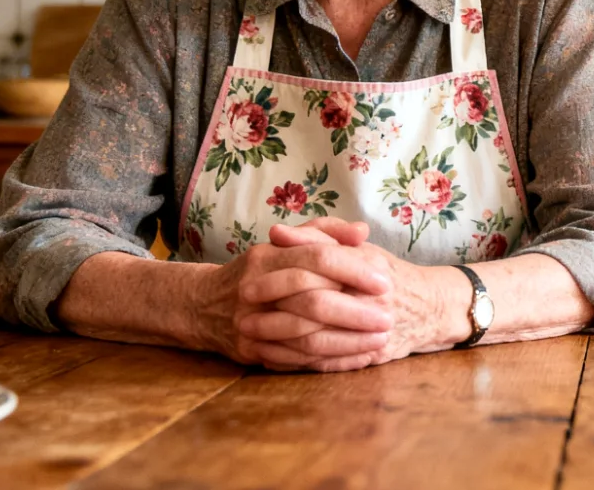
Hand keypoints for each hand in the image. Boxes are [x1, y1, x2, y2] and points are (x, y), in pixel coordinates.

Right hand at [186, 223, 394, 371]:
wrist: (204, 305)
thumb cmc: (259, 271)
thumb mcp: (286, 244)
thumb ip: (324, 233)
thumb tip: (362, 231)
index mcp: (269, 256)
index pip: (318, 259)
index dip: (354, 271)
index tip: (385, 282)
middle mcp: (256, 288)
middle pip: (313, 301)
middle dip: (355, 312)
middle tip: (389, 318)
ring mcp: (250, 322)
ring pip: (305, 337)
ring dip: (347, 342)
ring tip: (380, 341)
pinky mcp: (249, 351)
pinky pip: (296, 360)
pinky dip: (329, 362)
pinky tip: (357, 360)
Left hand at [233, 218, 470, 370]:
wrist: (430, 309)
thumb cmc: (386, 276)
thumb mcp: (358, 250)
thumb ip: (318, 237)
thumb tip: (277, 232)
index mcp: (366, 266)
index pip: (317, 267)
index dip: (279, 276)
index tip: (248, 283)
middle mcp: (372, 298)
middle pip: (314, 307)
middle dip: (274, 314)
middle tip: (242, 317)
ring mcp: (373, 330)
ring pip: (317, 340)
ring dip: (279, 342)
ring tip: (250, 339)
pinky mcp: (372, 356)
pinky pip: (327, 363)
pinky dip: (296, 363)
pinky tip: (272, 358)